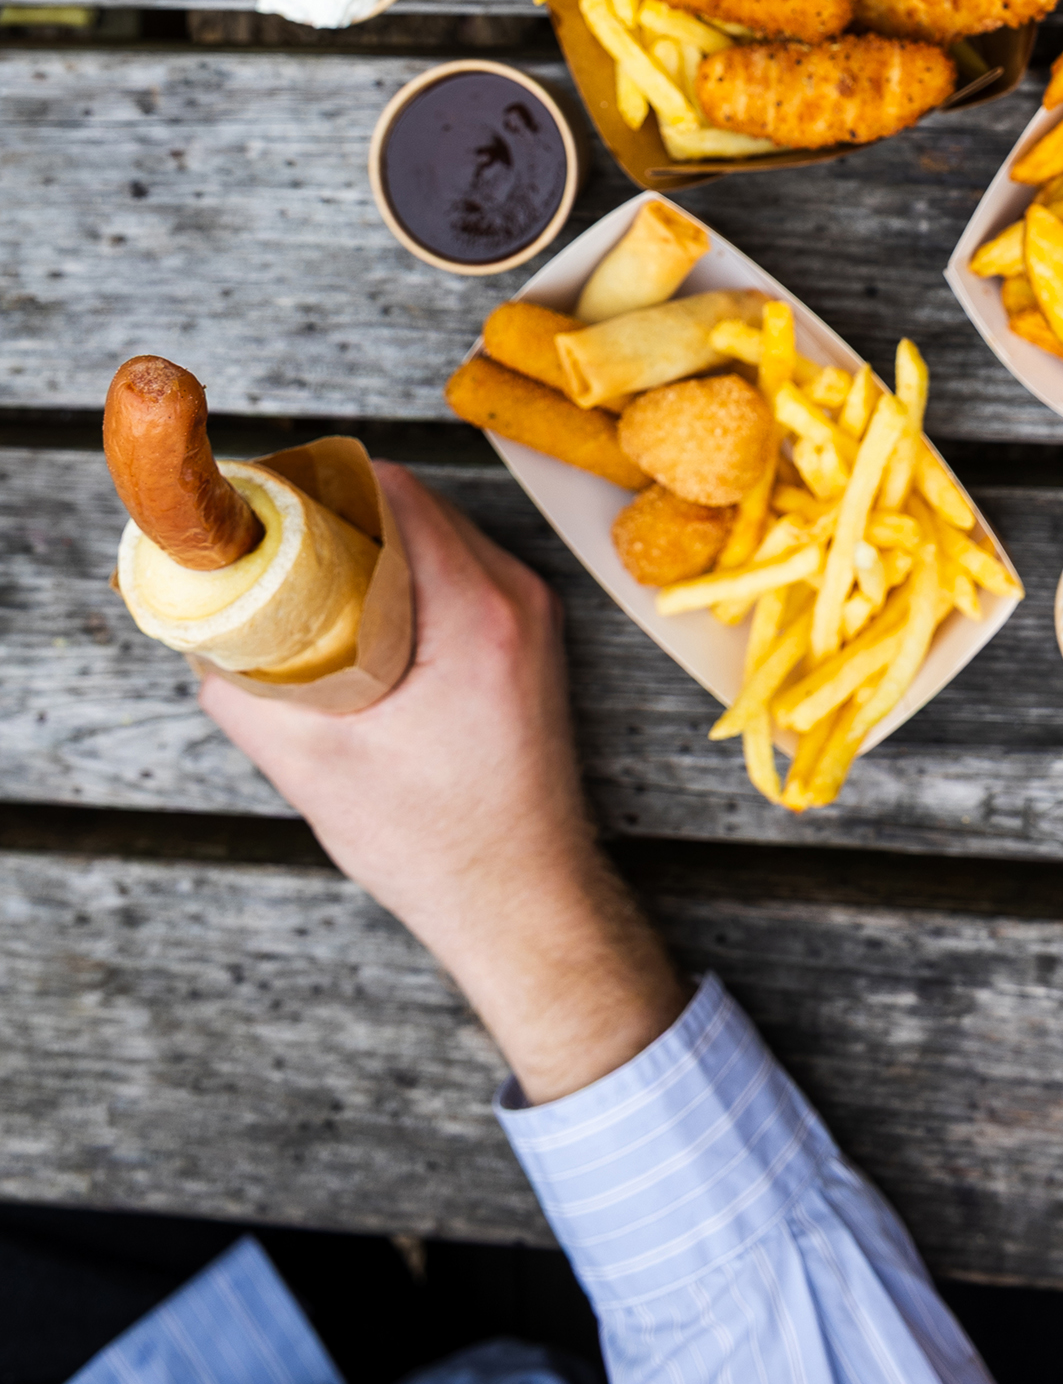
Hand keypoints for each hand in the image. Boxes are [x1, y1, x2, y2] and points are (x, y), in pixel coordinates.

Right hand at [202, 464, 685, 1103]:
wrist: (524, 897)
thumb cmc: (438, 844)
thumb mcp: (316, 768)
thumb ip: (247, 697)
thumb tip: (208, 645)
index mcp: (476, 610)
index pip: (392, 492)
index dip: (318, 487)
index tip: (266, 509)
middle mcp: (517, 596)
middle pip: (414, 504)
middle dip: (338, 514)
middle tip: (273, 547)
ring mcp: (532, 614)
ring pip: (438, 535)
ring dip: (374, 545)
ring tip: (310, 585)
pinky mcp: (530, 639)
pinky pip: (460, 571)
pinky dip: (408, 575)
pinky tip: (362, 619)